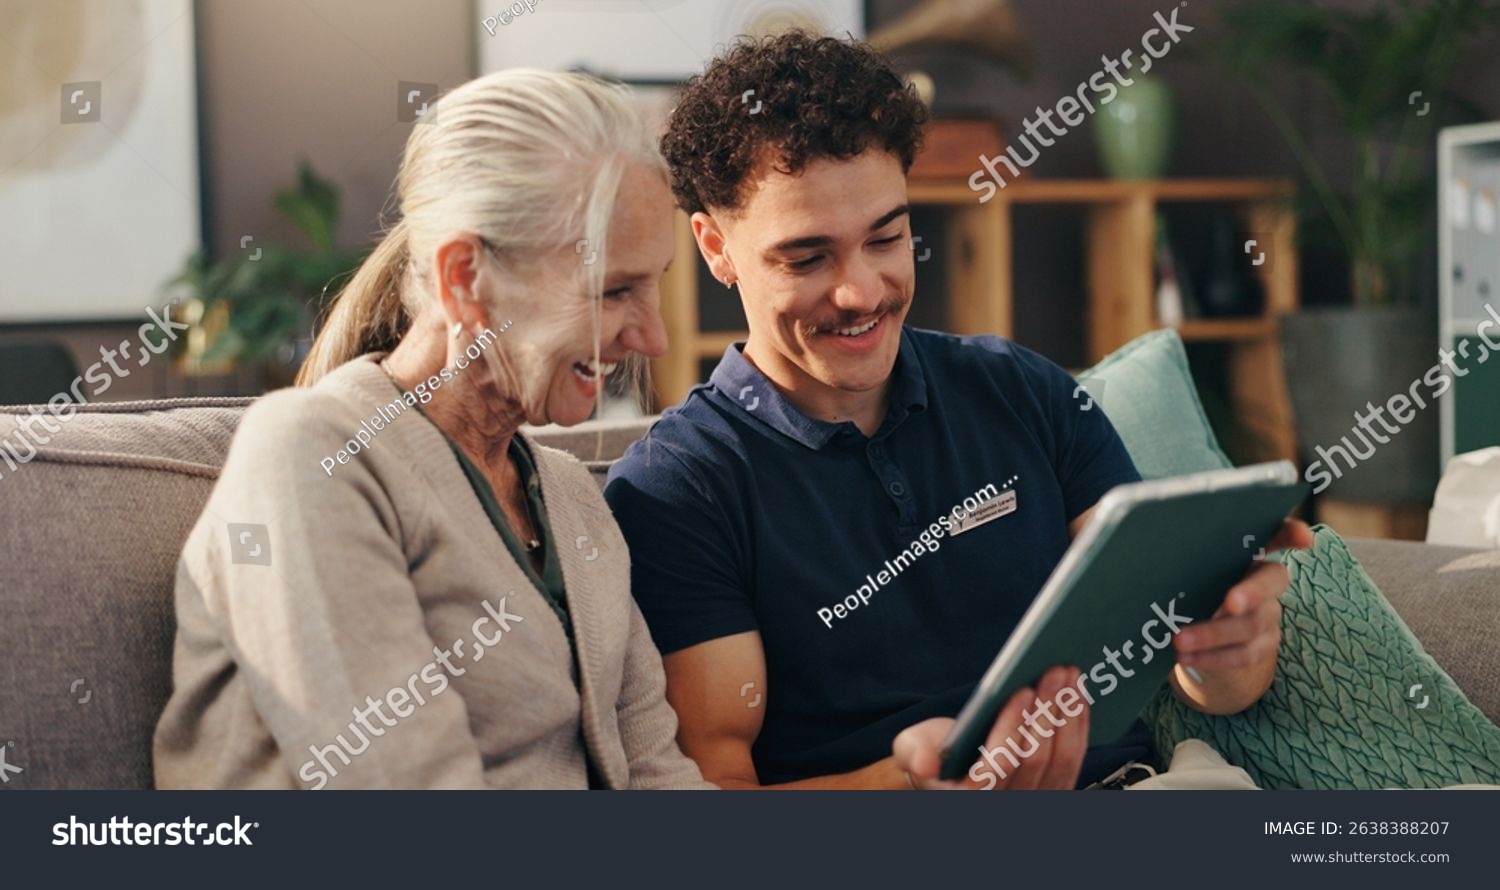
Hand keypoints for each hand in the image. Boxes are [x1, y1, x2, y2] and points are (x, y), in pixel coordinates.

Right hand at [893, 666, 1089, 789]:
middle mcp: (1005, 807)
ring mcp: (1034, 802)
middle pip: (1035, 760)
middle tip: (1053, 670)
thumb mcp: (912, 749)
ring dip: (1067, 714)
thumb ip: (915, 755)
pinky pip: (1073, 760)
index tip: (1022, 691)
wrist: (950, 772)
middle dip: (1046, 711)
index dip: (1011, 728)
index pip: (997, 766)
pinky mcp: (1054, 791)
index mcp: (967, 798)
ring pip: (1061, 761)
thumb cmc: (931, 754)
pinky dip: (1078, 725)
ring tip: (1068, 675)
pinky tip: (1076, 695)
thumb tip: (924, 764)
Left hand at [1173, 519, 1313, 710]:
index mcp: (1247, 551)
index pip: (1275, 534)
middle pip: (1272, 581)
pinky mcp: (1263, 645)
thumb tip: (1133, 546)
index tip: (1302, 539)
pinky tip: (1185, 658)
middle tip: (1231, 602)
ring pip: (1252, 624)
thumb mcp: (1182, 571)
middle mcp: (1265, 579)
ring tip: (1179, 641)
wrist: (1199, 637)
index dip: (1290, 534)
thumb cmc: (1187, 590)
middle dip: (1253, 592)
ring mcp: (1270, 614)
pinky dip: (1213, 657)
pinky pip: (1244, 654)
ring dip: (1214, 634)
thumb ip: (1173, 558)